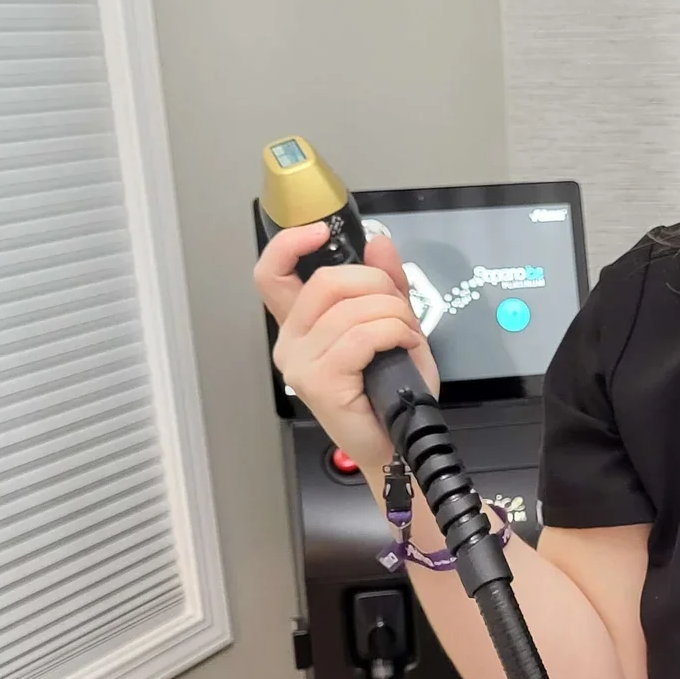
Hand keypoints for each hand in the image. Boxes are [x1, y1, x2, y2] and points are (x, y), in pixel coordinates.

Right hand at [254, 224, 440, 474]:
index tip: (321, 232)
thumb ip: (385, 285)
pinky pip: (363, 335)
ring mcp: (300, 363)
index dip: (290, 244)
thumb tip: (379, 242)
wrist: (397, 446)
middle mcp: (290, 343)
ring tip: (408, 338)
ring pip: (352, 308)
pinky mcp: (320, 381)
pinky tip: (405, 346)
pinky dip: (394, 332)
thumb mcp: (392, 327)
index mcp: (299, 326)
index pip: (271, 273)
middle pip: (327, 281)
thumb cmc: (390, 394)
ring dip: (395, 315)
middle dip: (377, 284)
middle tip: (401, 311)